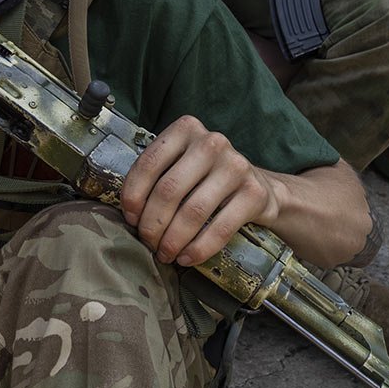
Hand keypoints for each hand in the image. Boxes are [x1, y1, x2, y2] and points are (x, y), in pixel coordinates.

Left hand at [120, 115, 279, 267]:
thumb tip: (129, 213)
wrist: (259, 188)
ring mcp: (236, 166)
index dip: (134, 195)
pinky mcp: (254, 193)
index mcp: (186, 129)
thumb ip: (157, 176)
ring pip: (193, 211)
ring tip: (165, 254)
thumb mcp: (181, 164)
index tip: (130, 219)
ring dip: (173, 241)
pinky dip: (199, 249)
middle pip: (169, 190)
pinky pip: (220, 228)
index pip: (149, 163)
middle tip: (148, 242)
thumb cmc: (207, 178)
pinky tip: (187, 258)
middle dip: (152, 224)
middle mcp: (212, 143)